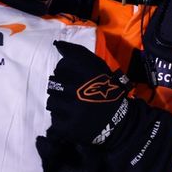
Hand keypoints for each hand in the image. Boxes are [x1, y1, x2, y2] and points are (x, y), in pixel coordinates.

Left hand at [46, 41, 171, 171]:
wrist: (120, 123)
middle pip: (54, 84)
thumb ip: (77, 53)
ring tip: (73, 107)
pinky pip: (54, 119)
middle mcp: (77, 90)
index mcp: (86, 74)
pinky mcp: (67, 127)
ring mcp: (71, 110)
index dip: (66, 72)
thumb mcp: (98, 67)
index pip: (61, 67)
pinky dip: (61, 119)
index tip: (75, 79)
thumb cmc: (108, 92)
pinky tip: (73, 119)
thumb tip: (56, 44)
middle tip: (74, 94)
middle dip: (62, 88)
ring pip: (52, 101)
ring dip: (60, 103)